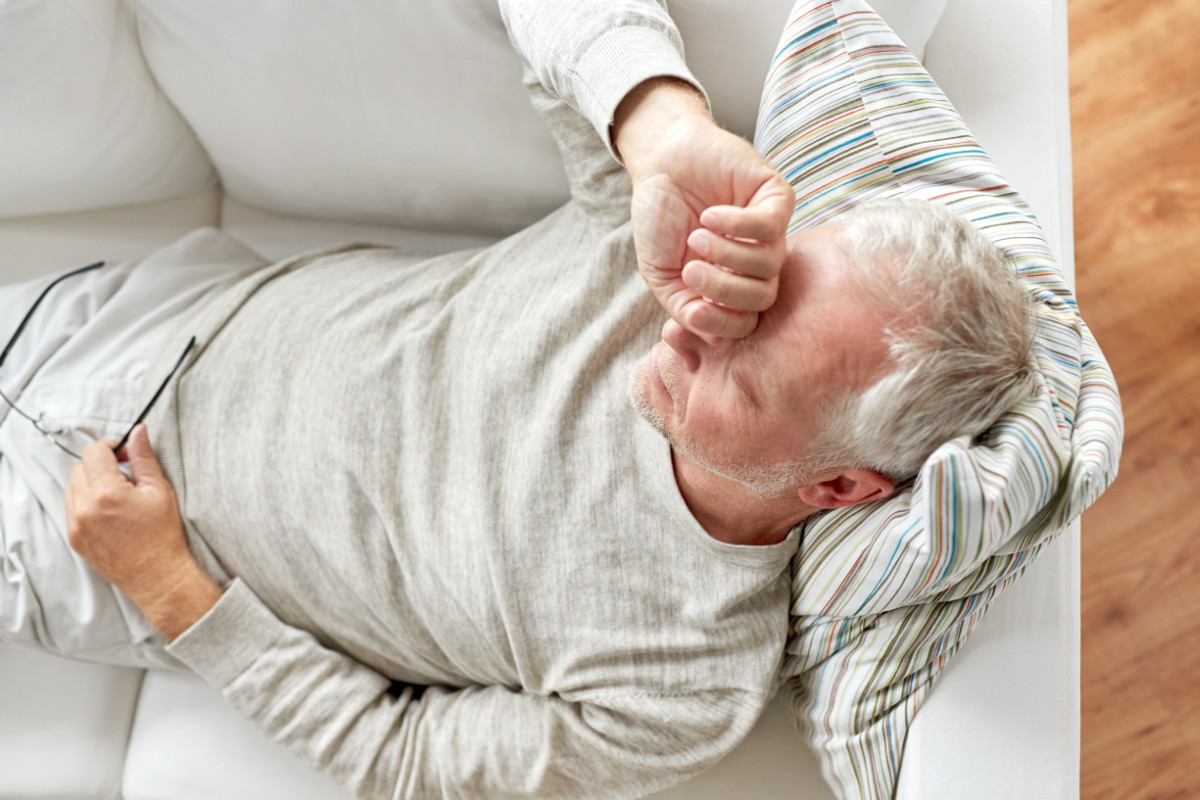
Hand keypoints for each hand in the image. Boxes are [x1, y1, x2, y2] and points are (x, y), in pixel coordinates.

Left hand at [65, 424, 219, 639]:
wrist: (157, 576)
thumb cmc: (163, 535)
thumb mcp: (159, 490)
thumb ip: (143, 458)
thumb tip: (138, 431)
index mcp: (107, 493)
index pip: (93, 452)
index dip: (110, 447)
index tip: (124, 455)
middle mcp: (85, 508)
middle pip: (80, 467)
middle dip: (100, 464)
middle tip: (125, 475)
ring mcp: (75, 525)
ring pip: (72, 486)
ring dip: (91, 482)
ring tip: (117, 495)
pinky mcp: (74, 537)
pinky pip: (71, 507)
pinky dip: (86, 501)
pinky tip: (109, 511)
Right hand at [615, 79, 793, 340]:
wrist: (661, 164)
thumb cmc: (661, 219)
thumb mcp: (661, 275)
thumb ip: (682, 307)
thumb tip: (712, 339)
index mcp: (731, 286)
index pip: (745, 322)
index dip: (722, 324)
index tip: (692, 312)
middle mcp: (756, 264)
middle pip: (762, 298)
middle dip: (723, 291)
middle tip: (691, 271)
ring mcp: (771, 232)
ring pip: (768, 264)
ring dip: (726, 254)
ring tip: (696, 236)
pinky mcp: (777, 199)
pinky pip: (771, 226)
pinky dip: (737, 225)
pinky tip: (711, 215)